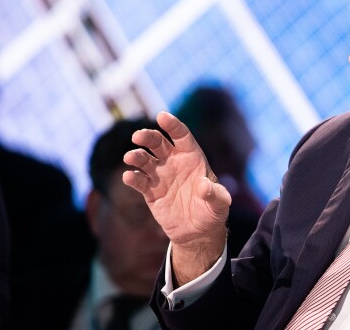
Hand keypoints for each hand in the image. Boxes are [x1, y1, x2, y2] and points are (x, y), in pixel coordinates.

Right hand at [123, 111, 230, 283]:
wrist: (198, 232)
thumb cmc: (212, 211)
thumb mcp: (219, 204)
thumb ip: (214, 194)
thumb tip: (202, 185)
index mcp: (192, 157)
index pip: (181, 135)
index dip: (172, 125)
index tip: (162, 116)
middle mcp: (174, 162)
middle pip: (158, 142)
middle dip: (148, 136)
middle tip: (137, 136)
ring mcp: (161, 175)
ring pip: (145, 159)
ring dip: (136, 155)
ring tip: (131, 157)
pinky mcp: (150, 192)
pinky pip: (139, 181)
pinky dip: (133, 178)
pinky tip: (129, 176)